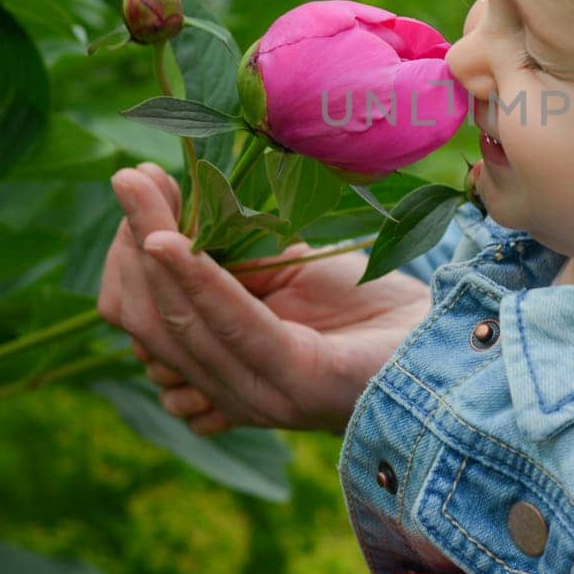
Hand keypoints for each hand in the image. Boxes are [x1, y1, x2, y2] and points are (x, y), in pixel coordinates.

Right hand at [99, 162, 431, 432]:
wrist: (447, 336)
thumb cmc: (368, 303)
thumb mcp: (281, 271)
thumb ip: (225, 256)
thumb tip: (158, 200)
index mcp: (218, 367)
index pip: (139, 317)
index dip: (126, 253)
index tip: (134, 186)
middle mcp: (229, 390)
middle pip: (143, 321)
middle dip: (131, 242)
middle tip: (133, 181)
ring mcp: (262, 393)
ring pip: (177, 321)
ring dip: (152, 247)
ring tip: (146, 190)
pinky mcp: (299, 381)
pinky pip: (233, 326)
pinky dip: (198, 280)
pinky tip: (173, 240)